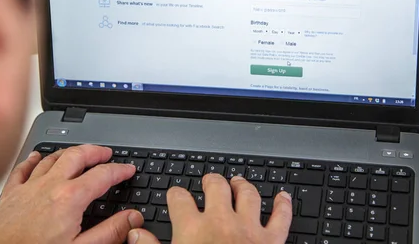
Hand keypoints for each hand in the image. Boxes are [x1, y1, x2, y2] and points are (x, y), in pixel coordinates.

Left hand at [0, 145, 143, 243]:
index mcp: (70, 198)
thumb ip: (110, 232)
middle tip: (107, 153)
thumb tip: (132, 218)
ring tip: (80, 152)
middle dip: (95, 151)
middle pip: (77, 156)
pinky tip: (36, 156)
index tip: (128, 169)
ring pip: (52, 158)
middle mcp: (49, 186)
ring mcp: (28, 188)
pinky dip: (32, 159)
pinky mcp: (10, 196)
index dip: (120, 170)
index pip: (103, 175)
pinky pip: (22, 169)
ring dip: (69, 152)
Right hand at [128, 174, 291, 243]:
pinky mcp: (271, 242)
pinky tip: (283, 197)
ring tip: (239, 182)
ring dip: (243, 185)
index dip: (176, 194)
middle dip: (211, 181)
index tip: (176, 195)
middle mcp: (221, 222)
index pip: (179, 199)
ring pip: (248, 195)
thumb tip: (136, 234)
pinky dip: (283, 205)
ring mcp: (248, 229)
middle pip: (216, 187)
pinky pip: (281, 218)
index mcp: (192, 229)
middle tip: (210, 181)